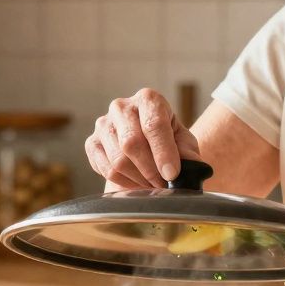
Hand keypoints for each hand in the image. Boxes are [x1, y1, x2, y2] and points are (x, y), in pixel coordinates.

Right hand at [85, 88, 201, 188]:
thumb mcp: (184, 142)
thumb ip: (188, 152)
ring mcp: (103, 124)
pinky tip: (137, 183)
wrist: (147, 143)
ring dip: (138, 179)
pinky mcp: (92, 143)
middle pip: (131, 143)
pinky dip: (124, 183)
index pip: (153, 124)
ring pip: (118, 160)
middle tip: (163, 185)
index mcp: (148, 99)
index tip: (172, 174)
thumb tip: (192, 165)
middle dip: (150, 170)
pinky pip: (106, 170)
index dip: (163, 152)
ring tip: (152, 186)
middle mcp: (122, 107)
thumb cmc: (168, 140)